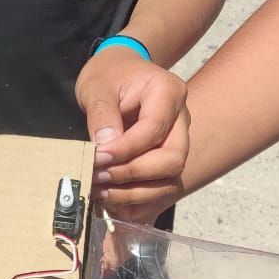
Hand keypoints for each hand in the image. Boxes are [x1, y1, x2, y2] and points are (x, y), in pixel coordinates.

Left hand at [75, 47, 189, 223]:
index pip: (154, 130)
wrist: (119, 74)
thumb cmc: (109, 76)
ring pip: (170, 181)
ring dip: (134, 193)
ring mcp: (178, 144)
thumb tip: (105, 148)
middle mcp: (181, 121)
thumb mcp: (97, 87)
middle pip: (172, 160)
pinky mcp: (166, 162)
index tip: (98, 158)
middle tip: (98, 177)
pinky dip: (137, 203)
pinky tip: (111, 200)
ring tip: (100, 191)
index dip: (125, 150)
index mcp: (169, 93)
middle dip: (133, 174)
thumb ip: (102, 114)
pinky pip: (161, 192)